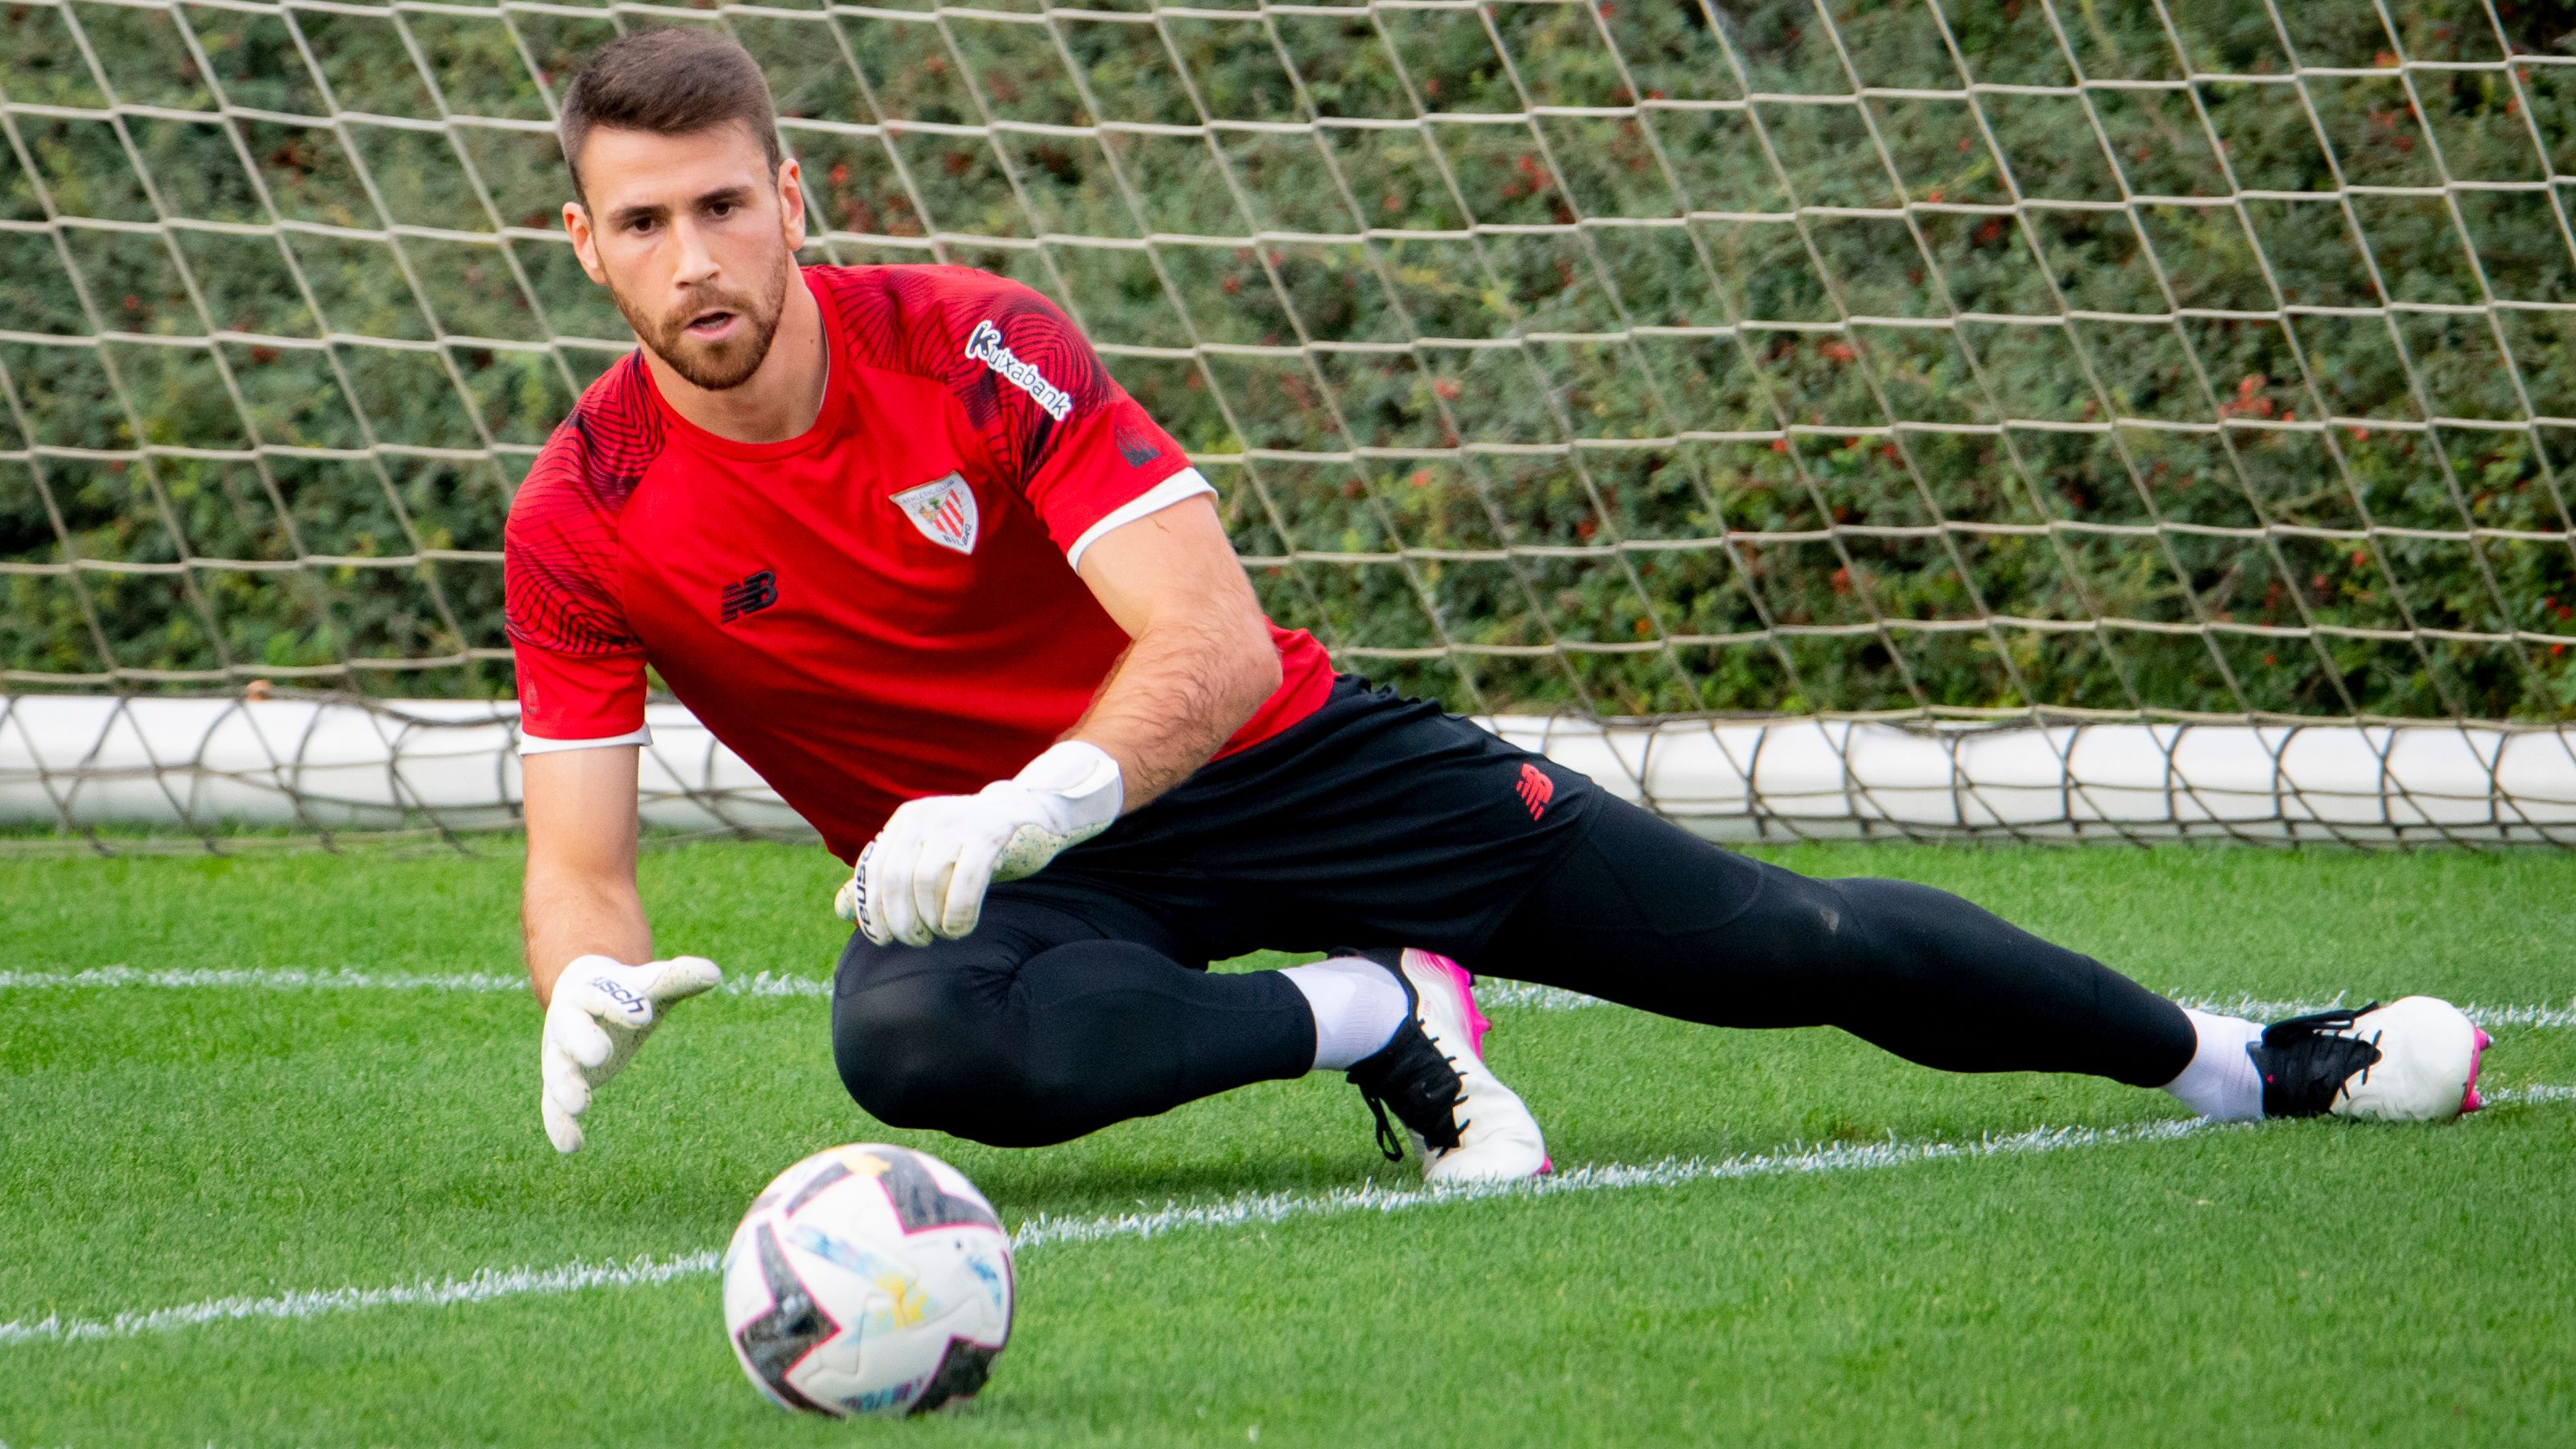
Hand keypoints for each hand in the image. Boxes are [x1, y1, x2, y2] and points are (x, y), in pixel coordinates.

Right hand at [539, 954, 721, 1153]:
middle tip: (601, 1054)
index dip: (620, 1004)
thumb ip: (678, 979)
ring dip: (567, 1088)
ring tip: (582, 1105)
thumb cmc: (626, 992)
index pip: (603, 995)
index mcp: (591, 992)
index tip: (643, 1014)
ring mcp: (560, 1055)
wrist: (582, 996)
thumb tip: (716, 974)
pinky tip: (572, 1146)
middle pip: (571, 1031)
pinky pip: (552, 1106)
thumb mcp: (650, 984)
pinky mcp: (558, 1084)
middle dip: (583, 1042)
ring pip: (558, 1071)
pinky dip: (560, 1126)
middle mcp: (568, 1023)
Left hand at [835, 741, 1121, 946]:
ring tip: (942, 935)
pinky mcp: (991, 834)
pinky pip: (965, 882)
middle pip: (896, 878)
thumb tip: (840, 911)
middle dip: (901, 921)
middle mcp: (927, 816)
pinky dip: (958, 914)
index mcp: (906, 820)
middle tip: (915, 942)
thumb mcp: (924, 854)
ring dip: (931, 920)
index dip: (871, 910)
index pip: (873, 869)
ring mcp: (959, 822)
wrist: (1028, 814)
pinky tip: (960, 929)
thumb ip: (884, 879)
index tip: (881, 940)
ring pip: (927, 882)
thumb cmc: (970, 845)